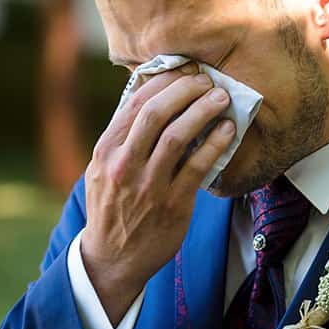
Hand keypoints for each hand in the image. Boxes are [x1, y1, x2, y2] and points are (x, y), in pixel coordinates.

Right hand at [81, 67, 234, 324]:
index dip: (163, 82)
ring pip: (178, 136)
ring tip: (221, 98)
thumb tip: (150, 98)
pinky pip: (198, 166)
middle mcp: (123, 165)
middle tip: (205, 80)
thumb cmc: (112, 207)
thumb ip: (122, 138)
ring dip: (203, 111)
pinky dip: (215, 143)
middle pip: (156, 113)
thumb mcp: (101, 170)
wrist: (112, 257)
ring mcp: (148, 185)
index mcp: (105, 151)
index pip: (134, 104)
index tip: (182, 71)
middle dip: (185, 90)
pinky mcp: (172, 204)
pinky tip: (227, 130)